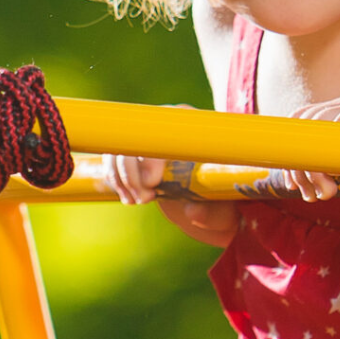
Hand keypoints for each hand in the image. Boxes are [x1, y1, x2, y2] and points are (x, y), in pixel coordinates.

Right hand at [100, 105, 239, 246]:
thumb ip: (213, 213)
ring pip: (121, 145)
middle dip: (131, 169)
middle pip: (136, 136)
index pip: (166, 130)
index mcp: (196, 130)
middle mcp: (170, 126)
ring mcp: (150, 135)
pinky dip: (115, 177)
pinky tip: (128, 197)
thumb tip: (193, 211)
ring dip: (120, 175)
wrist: (213, 202)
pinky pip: (115, 155)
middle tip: (143, 199)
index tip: (151, 183)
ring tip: (135, 200)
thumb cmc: (223, 203)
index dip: (154, 155)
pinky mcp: (137, 149)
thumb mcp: (224, 211)